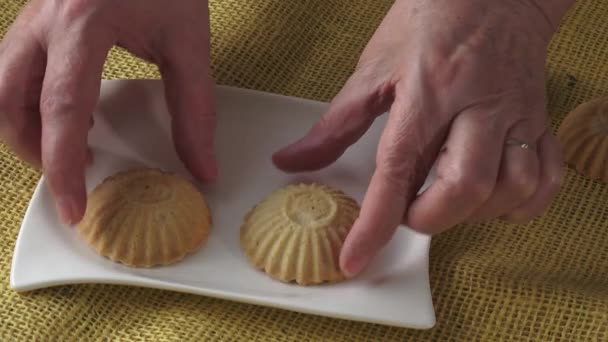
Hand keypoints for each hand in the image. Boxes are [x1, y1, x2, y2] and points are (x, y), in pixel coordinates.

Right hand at [0, 0, 216, 224]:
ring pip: (1, 85)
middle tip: (71, 179)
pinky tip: (73, 114)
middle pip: (9, 100)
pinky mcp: (38, 16)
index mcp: (83, 22)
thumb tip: (202, 169)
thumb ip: (195, 111)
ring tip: (73, 152)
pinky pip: (18, 68)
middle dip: (34, 149)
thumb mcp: (190, 44)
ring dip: (27, 128)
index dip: (63, 165)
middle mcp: (45, 18)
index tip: (74, 207)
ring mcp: (34, 14)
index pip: (62, 109)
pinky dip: (34, 102)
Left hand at [273, 0, 570, 276]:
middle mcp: (479, 105)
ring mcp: (516, 114)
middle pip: (465, 187)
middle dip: (430, 217)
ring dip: (473, 213)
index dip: (375, 221)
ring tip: (445, 201)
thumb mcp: (375, 67)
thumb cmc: (433, 17)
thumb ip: (336, 123)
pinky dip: (520, 204)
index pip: (399, 168)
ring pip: (512, 188)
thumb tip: (294, 161)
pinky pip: (547, 179)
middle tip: (408, 210)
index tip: (355, 258)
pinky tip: (492, 199)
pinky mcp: (539, 120)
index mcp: (430, 90)